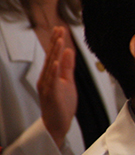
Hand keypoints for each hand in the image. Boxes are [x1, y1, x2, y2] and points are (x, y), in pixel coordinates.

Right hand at [37, 26, 76, 148]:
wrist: (57, 124)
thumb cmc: (61, 104)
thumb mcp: (68, 82)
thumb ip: (67, 66)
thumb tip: (68, 51)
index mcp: (50, 75)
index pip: (53, 55)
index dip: (57, 42)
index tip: (60, 29)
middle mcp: (46, 79)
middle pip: (50, 57)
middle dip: (55, 42)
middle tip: (59, 29)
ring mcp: (47, 87)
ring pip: (50, 67)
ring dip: (54, 53)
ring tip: (59, 40)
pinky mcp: (51, 95)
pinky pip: (51, 82)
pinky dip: (53, 71)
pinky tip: (55, 62)